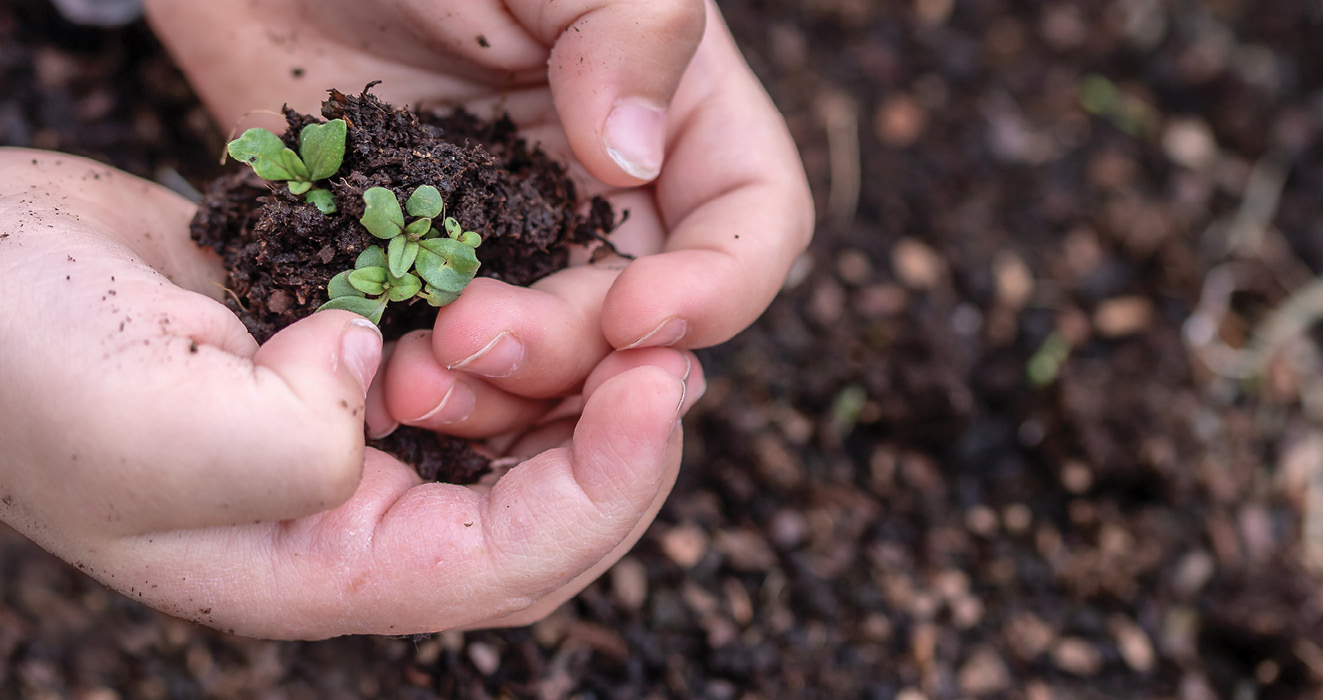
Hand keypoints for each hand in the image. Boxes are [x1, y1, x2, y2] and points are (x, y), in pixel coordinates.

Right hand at [0, 150, 703, 637]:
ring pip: (514, 447)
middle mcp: (346, 524)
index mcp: (313, 571)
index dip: (606, 485)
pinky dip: (518, 343)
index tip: (663, 385)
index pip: (507, 563)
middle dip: (619, 445)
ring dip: (576, 392)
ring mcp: (350, 446)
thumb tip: (376, 380)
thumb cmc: (26, 364)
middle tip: (673, 353)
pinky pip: (469, 375)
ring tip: (622, 321)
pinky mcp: (346, 369)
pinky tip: (539, 294)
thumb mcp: (157, 428)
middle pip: (537, 521)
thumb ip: (295, 446)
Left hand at [144, 0, 812, 427]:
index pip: (752, 219)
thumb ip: (626, 26)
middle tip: (474, 337)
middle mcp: (601, 185)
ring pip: (547, 359)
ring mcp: (507, 231)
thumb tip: (633, 160)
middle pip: (640, 316)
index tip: (638, 317)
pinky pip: (442, 351)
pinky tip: (373, 381)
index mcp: (669, 105)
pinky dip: (423, 383)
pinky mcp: (416, 262)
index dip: (719, 286)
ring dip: (498, 390)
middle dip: (574, 350)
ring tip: (413, 380)